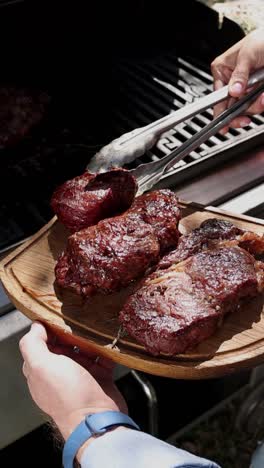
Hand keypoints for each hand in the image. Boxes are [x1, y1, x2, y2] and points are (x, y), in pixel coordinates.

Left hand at [19, 322, 126, 445]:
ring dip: (91, 338)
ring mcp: (81, 376)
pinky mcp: (100, 378)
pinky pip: (103, 358)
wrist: (97, 418)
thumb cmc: (67, 394)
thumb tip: (35, 326)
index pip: (40, 344)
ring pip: (85, 349)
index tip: (57, 316)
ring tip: (96, 327)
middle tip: (79, 319)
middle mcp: (60, 373)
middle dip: (71, 331)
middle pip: (64, 344)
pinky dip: (107, 349)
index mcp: (42, 371)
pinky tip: (110, 341)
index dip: (47, 330)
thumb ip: (32, 344)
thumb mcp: (41, 366)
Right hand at [211, 29, 263, 132]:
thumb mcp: (247, 54)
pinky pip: (257, 103)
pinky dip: (261, 103)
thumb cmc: (261, 39)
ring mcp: (245, 88)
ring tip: (262, 98)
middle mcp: (232, 82)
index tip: (223, 125)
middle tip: (245, 119)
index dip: (220, 112)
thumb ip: (239, 74)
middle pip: (232, 107)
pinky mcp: (257, 91)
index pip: (218, 97)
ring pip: (246, 107)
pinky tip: (263, 98)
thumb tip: (234, 90)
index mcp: (222, 71)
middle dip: (243, 111)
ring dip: (255, 106)